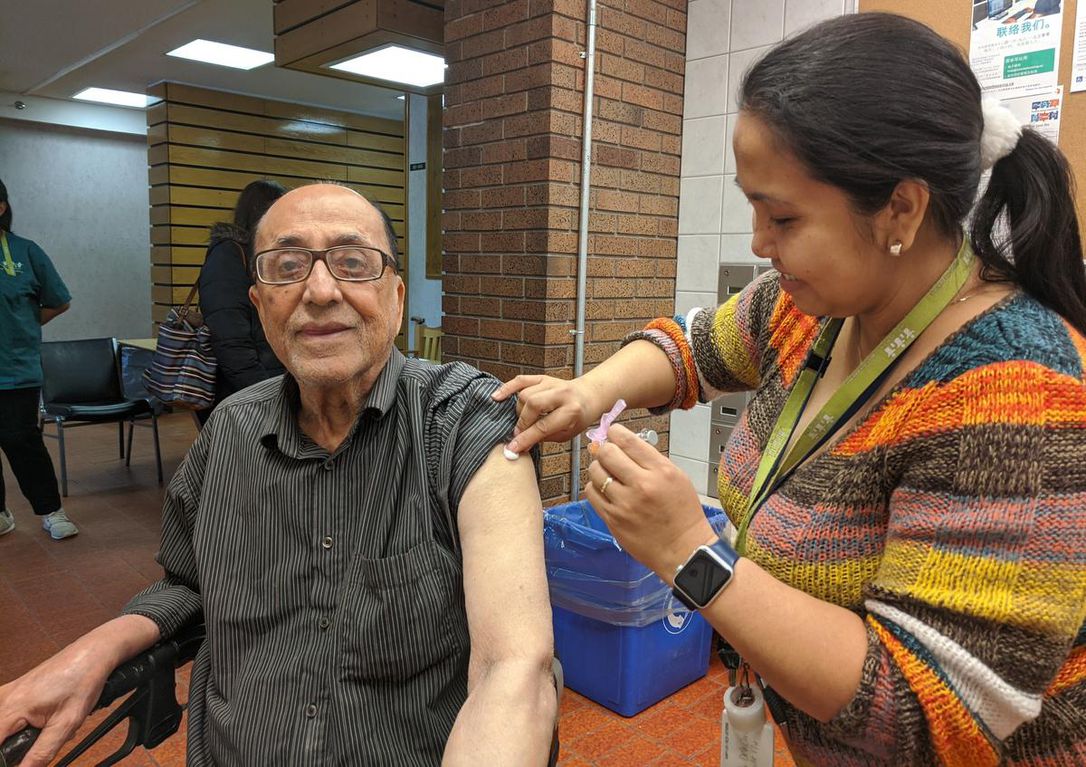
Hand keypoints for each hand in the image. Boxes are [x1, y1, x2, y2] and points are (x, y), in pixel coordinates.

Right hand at [0, 638, 112, 766]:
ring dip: (18, 736)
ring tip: (43, 729)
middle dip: (14, 746)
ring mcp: (7, 692)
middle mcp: (4, 698)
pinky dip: (20, 724)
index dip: (5, 758)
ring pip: (3, 727)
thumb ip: (41, 752)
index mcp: (12, 707)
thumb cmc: (83, 680)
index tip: (21, 759)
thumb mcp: (66, 724)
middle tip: (41, 738)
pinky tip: (40, 721)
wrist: (92, 653)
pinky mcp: (14, 690)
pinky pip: (7, 715)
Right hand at [492, 375, 603, 453]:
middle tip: (518, 433)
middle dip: (522, 422)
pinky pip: (521, 380)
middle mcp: (561, 393)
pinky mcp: (542, 378)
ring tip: (524, 420)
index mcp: (571, 410)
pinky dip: (507, 388)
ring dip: (519, 410)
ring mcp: (551, 383)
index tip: (513, 448)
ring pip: (525, 394)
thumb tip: (520, 444)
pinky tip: (497, 397)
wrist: (589, 396)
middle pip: (532, 404)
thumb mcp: (566, 434)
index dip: (526, 438)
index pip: (543, 426)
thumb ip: (543, 437)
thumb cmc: (578, 418)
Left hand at [585, 424, 716, 577]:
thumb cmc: (683, 512)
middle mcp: (641, 485)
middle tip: (609, 454)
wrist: (683, 550)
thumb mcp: (677, 477)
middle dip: (605, 449)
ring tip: (607, 473)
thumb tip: (623, 443)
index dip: (615, 432)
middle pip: (607, 453)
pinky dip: (595, 487)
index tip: (613, 433)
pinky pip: (591, 493)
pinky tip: (605, 490)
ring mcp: (624, 504)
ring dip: (599, 468)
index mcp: (661, 471)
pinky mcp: (612, 519)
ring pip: (595, 472)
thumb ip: (651, 459)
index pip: (628, 441)